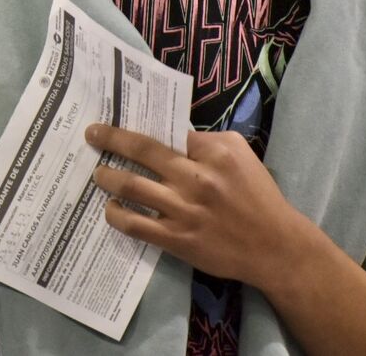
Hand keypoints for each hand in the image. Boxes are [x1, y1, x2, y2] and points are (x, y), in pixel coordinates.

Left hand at [85, 125, 308, 289]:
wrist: (274, 246)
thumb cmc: (258, 195)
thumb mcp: (241, 153)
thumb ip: (206, 140)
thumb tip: (172, 132)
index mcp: (213, 153)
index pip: (167, 131)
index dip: (141, 125)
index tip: (118, 119)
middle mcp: (195, 178)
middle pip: (142, 151)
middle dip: (110, 138)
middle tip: (91, 133)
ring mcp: (183, 210)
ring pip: (132, 187)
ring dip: (107, 177)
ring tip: (97, 172)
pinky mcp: (177, 239)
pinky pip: (136, 225)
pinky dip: (117, 215)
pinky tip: (110, 208)